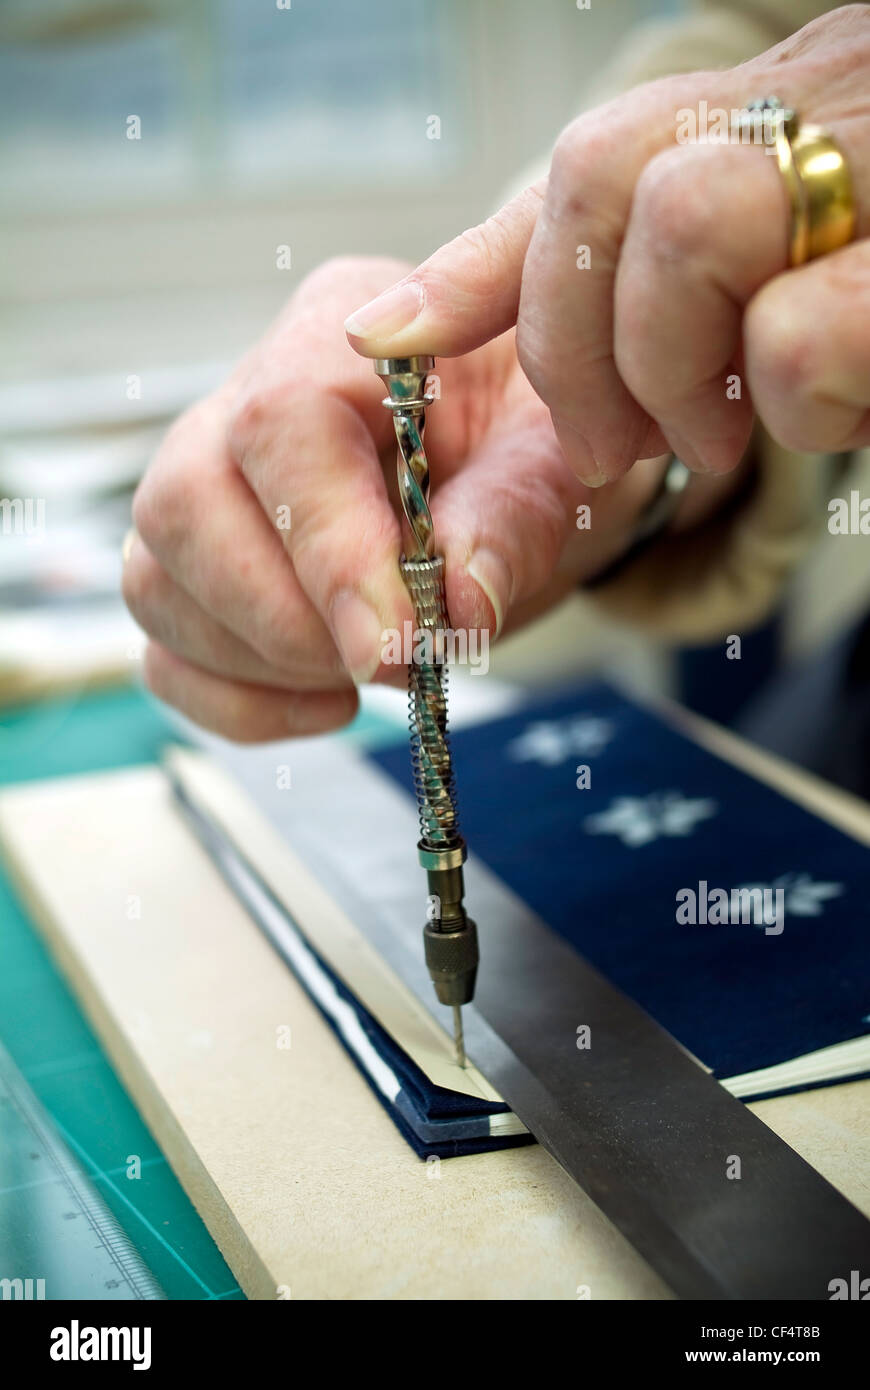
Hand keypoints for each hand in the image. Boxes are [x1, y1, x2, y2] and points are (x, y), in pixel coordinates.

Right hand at [124, 258, 664, 741]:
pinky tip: (330, 698)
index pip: (280, 426)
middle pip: (184, 507)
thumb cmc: (533, 440)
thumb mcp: (554, 460)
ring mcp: (201, 485)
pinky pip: (164, 654)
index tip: (400, 637)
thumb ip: (513, 519)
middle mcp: (241, 399)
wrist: (518, 465)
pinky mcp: (195, 572)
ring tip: (378, 668)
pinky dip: (239, 702)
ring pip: (157, 585)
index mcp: (338, 337)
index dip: (329, 546)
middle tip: (396, 660)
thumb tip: (461, 607)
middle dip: (289, 620)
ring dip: (267, 663)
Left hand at [344, 5, 869, 483]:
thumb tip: (388, 328)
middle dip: (593, 345)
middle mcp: (828, 96)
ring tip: (730, 426)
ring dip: (684, 367)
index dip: (488, 267)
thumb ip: (584, 274)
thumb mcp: (739, 262)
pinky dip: (795, 399)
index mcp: (770, 100)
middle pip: (618, 184)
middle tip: (636, 440)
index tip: (401, 344)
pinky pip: (808, 329)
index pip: (590, 163)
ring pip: (701, 225)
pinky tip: (826, 407)